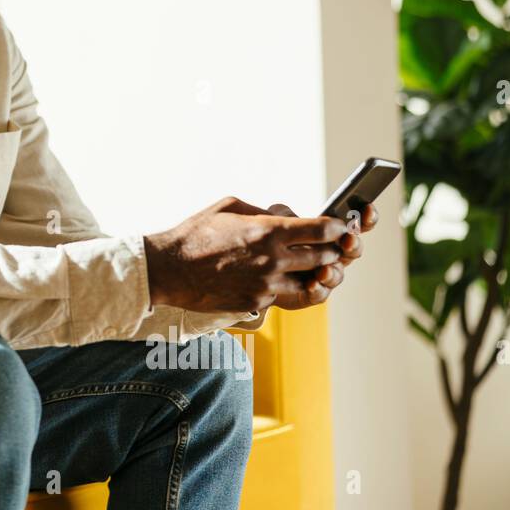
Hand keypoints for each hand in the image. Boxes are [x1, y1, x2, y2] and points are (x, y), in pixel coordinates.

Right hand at [143, 196, 349, 318]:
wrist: (169, 270)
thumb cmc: (197, 232)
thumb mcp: (231, 206)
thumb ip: (265, 212)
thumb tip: (287, 217)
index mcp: (269, 231)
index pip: (324, 230)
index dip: (337, 228)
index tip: (339, 227)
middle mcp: (273, 259)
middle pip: (325, 257)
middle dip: (331, 251)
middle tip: (327, 247)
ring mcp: (266, 285)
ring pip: (309, 281)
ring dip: (311, 273)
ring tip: (302, 265)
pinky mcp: (256, 303)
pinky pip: (282, 295)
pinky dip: (281, 286)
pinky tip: (268, 277)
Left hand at [264, 201, 377, 309]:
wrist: (252, 268)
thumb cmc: (270, 239)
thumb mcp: (276, 220)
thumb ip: (285, 215)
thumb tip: (294, 217)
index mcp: (331, 233)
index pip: (355, 224)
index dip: (366, 217)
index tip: (367, 209)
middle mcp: (333, 254)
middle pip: (353, 249)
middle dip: (353, 245)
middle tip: (348, 240)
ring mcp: (325, 274)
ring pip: (338, 274)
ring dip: (334, 271)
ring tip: (324, 269)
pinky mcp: (312, 293)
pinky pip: (321, 293)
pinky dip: (318, 288)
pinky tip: (312, 284)